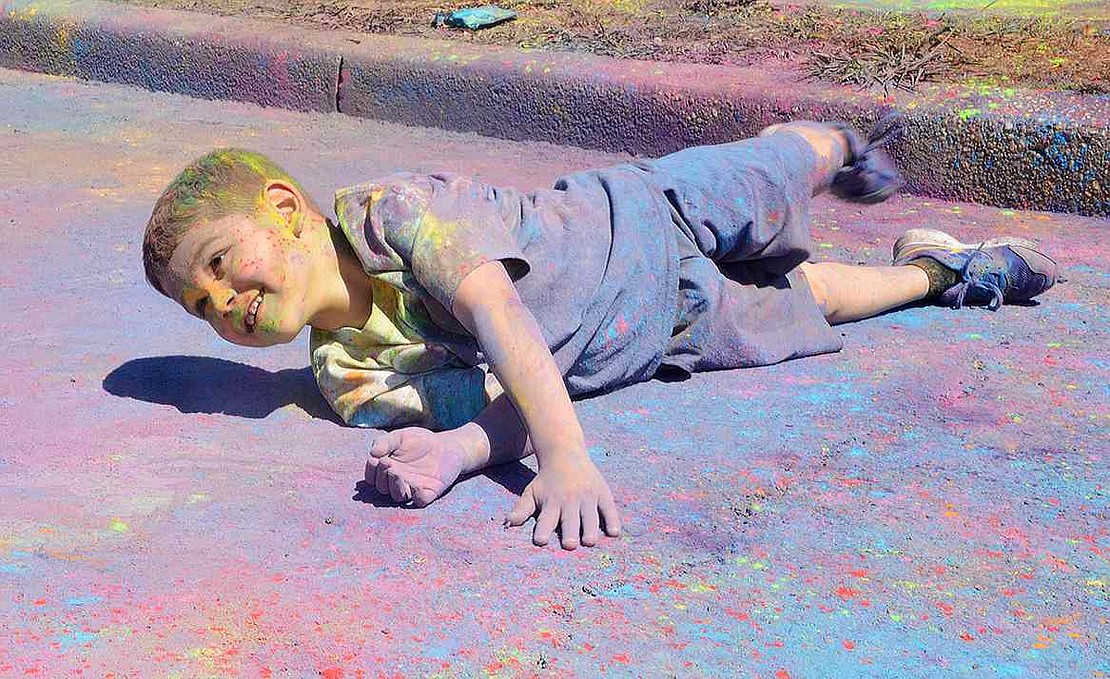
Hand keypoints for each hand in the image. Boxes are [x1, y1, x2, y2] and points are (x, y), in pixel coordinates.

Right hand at [365, 427, 469, 505]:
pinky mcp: (429, 493)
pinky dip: (417, 496)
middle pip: (382, 488)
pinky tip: (416, 485)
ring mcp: (412, 488)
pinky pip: (420, 500)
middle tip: (389, 464)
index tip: (377, 460)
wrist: (447, 446)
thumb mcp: (400, 436)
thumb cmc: (420, 441)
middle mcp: (397, 482)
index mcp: (386, 470)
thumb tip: (372, 453)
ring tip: (398, 473)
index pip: (371, 477)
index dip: (371, 471)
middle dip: (382, 477)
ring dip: (395, 487)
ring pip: (398, 497)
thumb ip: (385, 441)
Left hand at [504, 453, 620, 549]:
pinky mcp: (602, 493)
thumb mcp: (532, 492)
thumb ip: (522, 510)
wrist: (564, 453)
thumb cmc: (546, 479)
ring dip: (589, 529)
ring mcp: (587, 496)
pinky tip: (614, 532)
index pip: (546, 519)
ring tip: (589, 541)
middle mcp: (569, 500)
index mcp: (551, 502)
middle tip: (569, 545)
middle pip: (569, 520)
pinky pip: (608, 508)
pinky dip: (612, 520)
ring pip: (589, 516)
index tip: (541, 540)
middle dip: (569, 532)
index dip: (543, 530)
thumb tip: (507, 524)